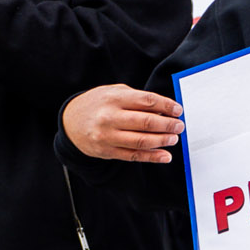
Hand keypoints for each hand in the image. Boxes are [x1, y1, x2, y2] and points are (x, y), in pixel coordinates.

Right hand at [62, 84, 184, 162]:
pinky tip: (164, 156)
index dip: (166, 105)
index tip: (178, 110)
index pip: (147, 101)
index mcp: (114, 98)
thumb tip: (164, 109)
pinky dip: (152, 157)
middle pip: (146, 122)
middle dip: (168, 125)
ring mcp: (108, 136)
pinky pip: (133, 155)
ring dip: (162, 141)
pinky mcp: (107, 151)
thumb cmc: (96, 104)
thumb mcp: (114, 92)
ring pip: (141, 141)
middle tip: (179, 126)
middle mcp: (110, 117)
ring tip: (173, 139)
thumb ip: (137, 98)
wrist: (70, 122)